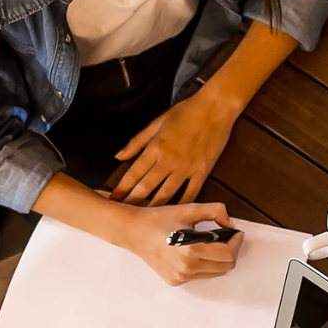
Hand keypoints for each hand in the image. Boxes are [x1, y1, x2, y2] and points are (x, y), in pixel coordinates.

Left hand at [110, 87, 238, 204]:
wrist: (215, 108)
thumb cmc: (185, 112)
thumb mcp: (157, 122)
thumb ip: (137, 142)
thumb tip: (119, 156)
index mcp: (155, 147)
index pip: (133, 173)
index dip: (121, 189)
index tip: (112, 199)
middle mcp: (168, 161)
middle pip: (146, 187)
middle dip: (132, 202)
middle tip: (122, 214)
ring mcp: (186, 168)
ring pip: (166, 194)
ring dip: (153, 207)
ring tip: (143, 218)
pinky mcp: (202, 171)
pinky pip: (190, 193)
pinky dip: (181, 204)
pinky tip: (173, 213)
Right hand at [120, 199, 240, 286]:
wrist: (134, 231)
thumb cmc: (160, 218)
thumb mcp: (190, 209)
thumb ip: (216, 211)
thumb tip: (231, 225)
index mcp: (192, 251)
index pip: (229, 254)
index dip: (237, 243)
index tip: (236, 233)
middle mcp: (187, 268)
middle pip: (226, 267)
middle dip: (231, 251)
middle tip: (226, 237)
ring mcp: (181, 277)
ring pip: (215, 273)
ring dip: (219, 259)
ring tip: (211, 244)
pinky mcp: (175, 281)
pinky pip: (201, 275)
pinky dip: (205, 264)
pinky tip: (196, 251)